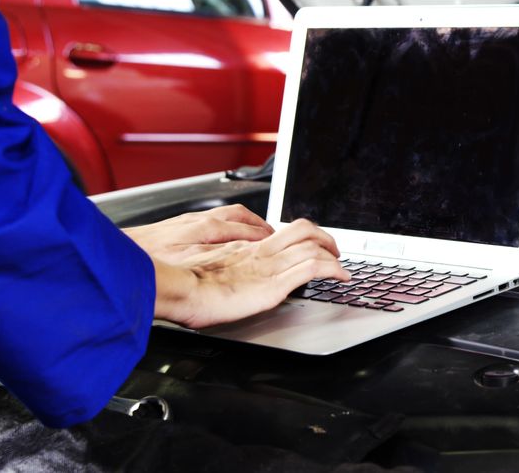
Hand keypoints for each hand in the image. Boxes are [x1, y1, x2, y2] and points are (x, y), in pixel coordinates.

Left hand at [124, 204, 273, 263]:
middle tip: (275, 238)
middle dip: (261, 227)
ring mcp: (189, 221)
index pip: (248, 228)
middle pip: (241, 216)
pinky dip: (227, 226)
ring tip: (257, 233)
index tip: (279, 243)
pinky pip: (213, 220)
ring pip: (227, 215)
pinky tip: (225, 236)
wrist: (116, 255)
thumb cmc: (148, 260)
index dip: (266, 236)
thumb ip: (219, 254)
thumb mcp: (189, 261)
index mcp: (207, 227)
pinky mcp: (178, 225)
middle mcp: (200, 220)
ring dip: (245, 223)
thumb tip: (245, 252)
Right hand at [152, 219, 349, 328]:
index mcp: (245, 248)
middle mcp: (260, 252)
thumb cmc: (182, 283)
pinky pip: (313, 268)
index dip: (302, 234)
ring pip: (312, 246)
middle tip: (333, 250)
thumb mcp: (205, 268)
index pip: (282, 231)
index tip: (311, 244)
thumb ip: (223, 267)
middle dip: (324, 238)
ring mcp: (269, 267)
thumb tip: (230, 275)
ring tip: (342, 266)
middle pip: (303, 230)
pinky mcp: (274, 284)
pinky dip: (333, 270)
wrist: (176, 289)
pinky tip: (341, 277)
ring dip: (333, 254)